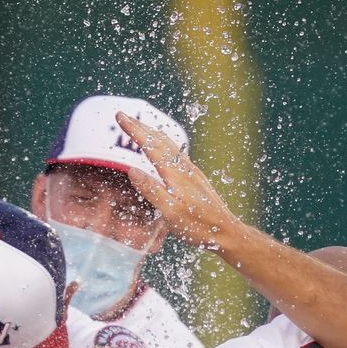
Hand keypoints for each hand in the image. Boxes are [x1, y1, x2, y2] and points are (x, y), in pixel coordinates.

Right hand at [114, 114, 236, 249]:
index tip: (120, 116)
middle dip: (140, 127)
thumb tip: (132, 170)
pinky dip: (163, 144)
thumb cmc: (198, 226)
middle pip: (159, 140)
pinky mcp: (196, 178)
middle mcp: (184, 168)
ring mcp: (192, 171)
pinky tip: (164, 149)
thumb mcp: (170, 213)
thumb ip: (151, 190)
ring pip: (169, 145)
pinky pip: (176, 153)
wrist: (226, 231)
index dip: (134, 130)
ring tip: (140, 127)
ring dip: (152, 133)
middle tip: (123, 116)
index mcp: (175, 174)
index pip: (150, 145)